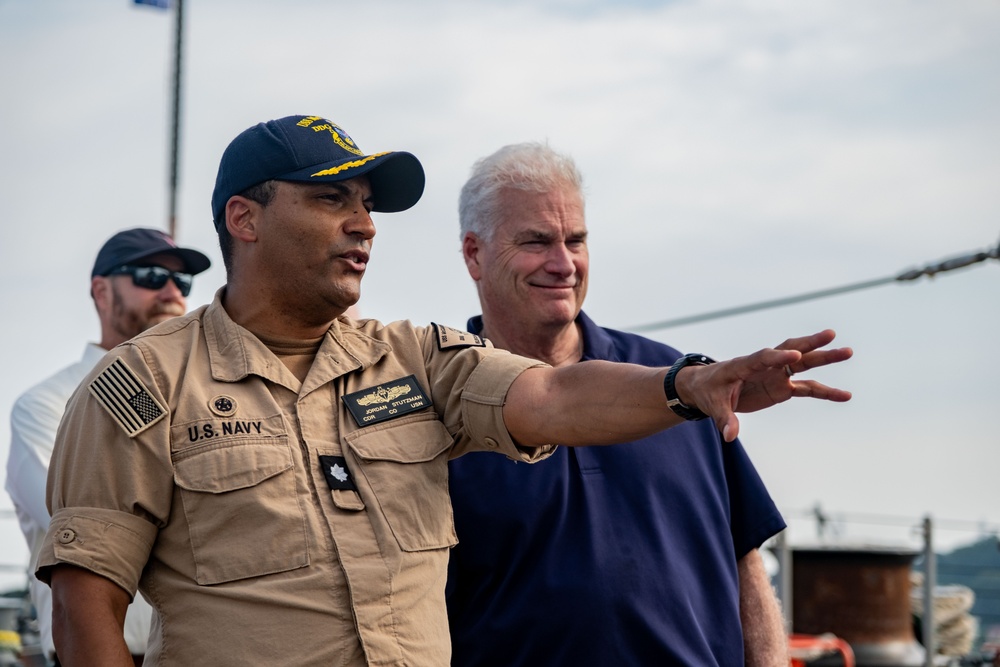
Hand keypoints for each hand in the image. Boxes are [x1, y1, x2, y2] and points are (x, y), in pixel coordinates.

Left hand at [675, 329, 851, 441]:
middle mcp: (764, 366)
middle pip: (789, 351)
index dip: (777, 356)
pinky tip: (845, 395)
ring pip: (803, 365)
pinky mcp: (782, 388)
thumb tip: (731, 436)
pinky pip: (807, 388)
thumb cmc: (709, 391)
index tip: (794, 355)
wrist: (708, 388)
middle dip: (809, 343)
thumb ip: (725, 419)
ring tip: (848, 352)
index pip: (762, 358)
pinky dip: (825, 392)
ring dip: (824, 359)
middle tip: (831, 335)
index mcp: (743, 365)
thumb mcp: (713, 405)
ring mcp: (775, 375)